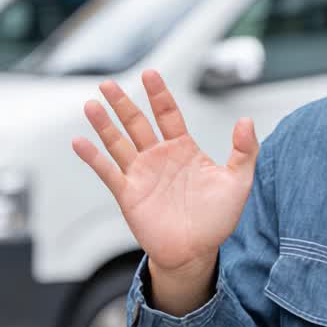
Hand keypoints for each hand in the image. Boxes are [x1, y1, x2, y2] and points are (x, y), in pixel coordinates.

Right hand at [72, 70, 257, 312]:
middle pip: (137, 123)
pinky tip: (80, 142)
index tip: (150, 74)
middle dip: (123, 103)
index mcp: (183, 149)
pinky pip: (107, 172)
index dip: (159, 94)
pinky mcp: (128, 194)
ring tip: (92, 104)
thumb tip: (246, 121)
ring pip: (118, 143)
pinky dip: (93, 157)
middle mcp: (159, 157)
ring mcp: (141, 174)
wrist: (197, 253)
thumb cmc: (218, 219)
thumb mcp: (238, 182)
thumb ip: (245, 151)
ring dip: (104, 124)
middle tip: (108, 83)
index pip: (168, 114)